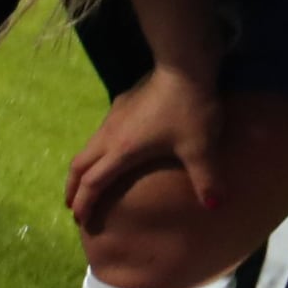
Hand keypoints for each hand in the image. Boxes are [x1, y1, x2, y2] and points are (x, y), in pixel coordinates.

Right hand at [64, 61, 223, 229]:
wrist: (184, 66)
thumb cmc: (188, 109)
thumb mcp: (201, 147)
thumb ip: (206, 179)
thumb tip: (214, 206)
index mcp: (122, 151)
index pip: (93, 183)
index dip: (83, 204)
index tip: (79, 220)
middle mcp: (109, 136)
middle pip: (79, 165)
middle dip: (72, 188)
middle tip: (73, 205)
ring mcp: (113, 117)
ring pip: (87, 147)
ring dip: (83, 167)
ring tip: (87, 180)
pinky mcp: (121, 103)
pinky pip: (101, 133)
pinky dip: (97, 150)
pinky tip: (113, 147)